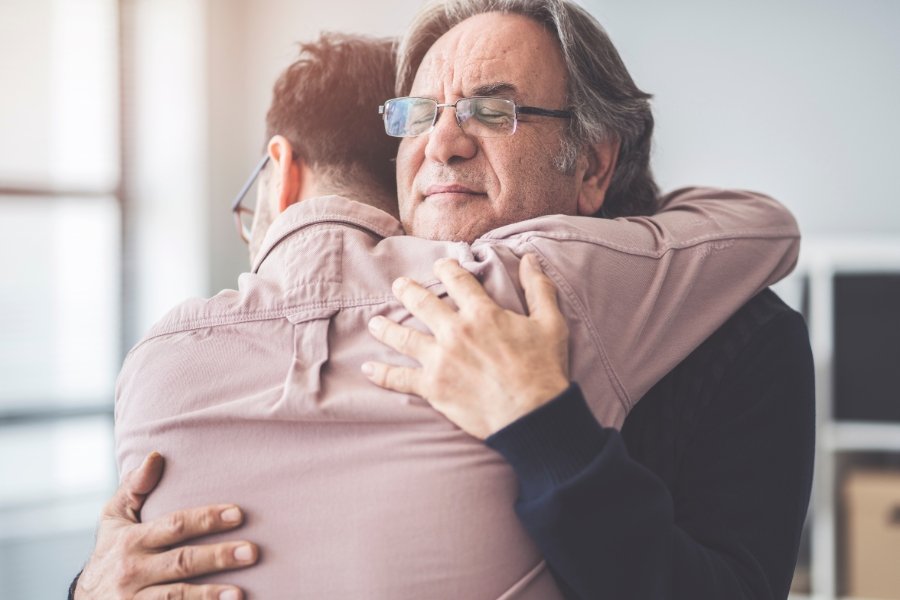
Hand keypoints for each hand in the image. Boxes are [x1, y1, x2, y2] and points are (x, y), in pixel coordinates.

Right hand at [76, 452, 257, 599]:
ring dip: (209, 595)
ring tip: (240, 593)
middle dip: (218, 557)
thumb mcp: (114, 519)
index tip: (238, 514)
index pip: (175, 525)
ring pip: (176, 596)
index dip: (206, 519)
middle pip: (182, 561)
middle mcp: (132, 570)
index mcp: (131, 540)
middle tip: (252, 552)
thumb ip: (134, 487)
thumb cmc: (110, 552)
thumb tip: (156, 455)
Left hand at [363, 254, 569, 438]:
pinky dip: (382, 373)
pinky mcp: (433, 387)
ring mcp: (440, 359)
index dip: (446, 268)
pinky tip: (368, 367)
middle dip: (407, 290)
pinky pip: (399, 378)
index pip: (457, 280)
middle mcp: (455, 331)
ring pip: (403, 337)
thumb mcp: (550, 323)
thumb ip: (539, 288)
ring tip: (375, 322)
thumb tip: (531, 259)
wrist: (532, 416)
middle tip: (399, 285)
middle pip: (421, 303)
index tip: (440, 265)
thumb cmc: (543, 369)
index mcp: (481, 313)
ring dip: (386, 327)